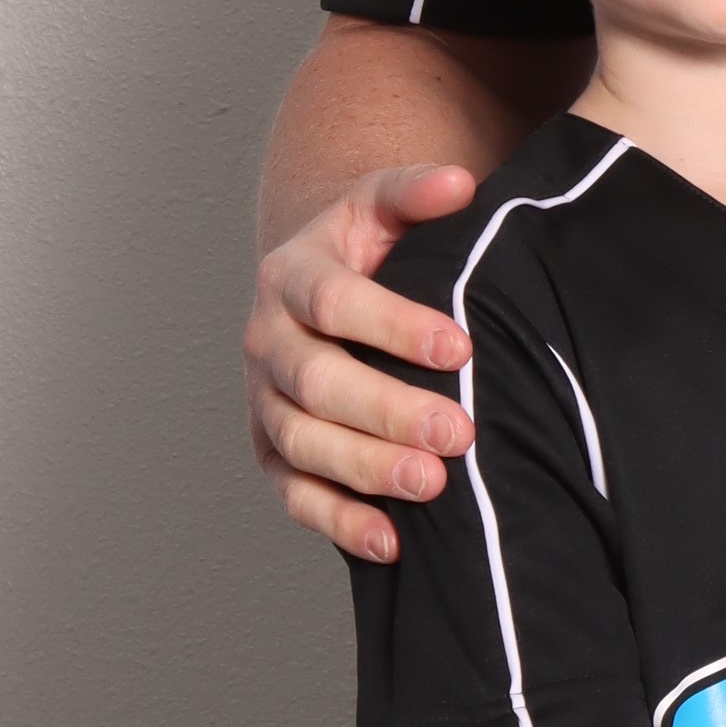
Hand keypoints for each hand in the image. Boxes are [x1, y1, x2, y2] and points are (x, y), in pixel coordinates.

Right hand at [243, 167, 482, 562]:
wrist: (317, 292)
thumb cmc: (368, 252)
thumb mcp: (383, 209)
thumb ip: (417, 193)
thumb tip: (459, 183)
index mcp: (293, 276)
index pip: (335, 302)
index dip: (393, 326)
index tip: (460, 346)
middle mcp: (268, 340)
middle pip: (317, 383)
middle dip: (389, 410)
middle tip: (459, 432)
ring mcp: (265, 401)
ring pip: (303, 443)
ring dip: (366, 469)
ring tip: (433, 486)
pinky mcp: (272, 453)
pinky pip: (295, 494)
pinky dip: (338, 521)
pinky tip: (391, 544)